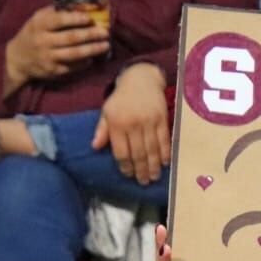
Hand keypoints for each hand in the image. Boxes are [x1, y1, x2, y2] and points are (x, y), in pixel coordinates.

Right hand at [4, 5, 109, 92]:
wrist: (17, 59)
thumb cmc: (32, 33)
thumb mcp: (38, 19)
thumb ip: (56, 12)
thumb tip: (81, 6)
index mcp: (39, 25)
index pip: (59, 20)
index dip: (76, 19)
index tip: (90, 18)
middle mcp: (43, 41)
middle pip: (71, 38)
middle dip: (90, 35)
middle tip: (105, 32)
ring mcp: (48, 57)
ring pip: (74, 54)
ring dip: (92, 49)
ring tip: (106, 45)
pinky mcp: (53, 71)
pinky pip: (72, 67)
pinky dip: (84, 62)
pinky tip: (93, 58)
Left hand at [93, 63, 169, 183]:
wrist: (141, 78)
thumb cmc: (121, 98)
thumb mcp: (107, 111)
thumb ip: (102, 130)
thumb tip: (95, 147)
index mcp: (117, 123)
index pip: (121, 151)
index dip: (125, 166)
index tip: (128, 175)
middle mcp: (133, 124)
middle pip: (138, 153)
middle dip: (141, 170)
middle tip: (143, 182)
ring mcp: (149, 121)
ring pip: (152, 149)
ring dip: (153, 166)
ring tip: (154, 177)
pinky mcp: (162, 119)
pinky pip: (165, 140)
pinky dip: (165, 153)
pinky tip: (165, 163)